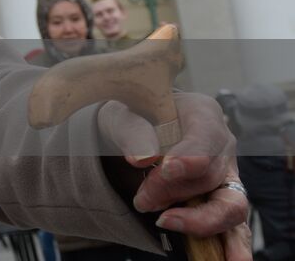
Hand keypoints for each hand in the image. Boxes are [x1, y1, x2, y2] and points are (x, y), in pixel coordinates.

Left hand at [99, 93, 251, 258]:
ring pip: (229, 204)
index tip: (166, 169)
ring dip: (200, 219)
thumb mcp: (123, 113)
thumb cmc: (134, 114)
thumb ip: (132, 130)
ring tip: (167, 223)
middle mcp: (223, 145)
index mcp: (202, 113)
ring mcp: (227, 175)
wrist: (138, 127)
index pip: (205, 136)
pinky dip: (234, 244)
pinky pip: (234, 225)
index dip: (189, 156)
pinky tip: (233, 260)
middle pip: (208, 175)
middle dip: (173, 190)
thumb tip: (140, 158)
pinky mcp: (223, 200)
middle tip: (141, 199)